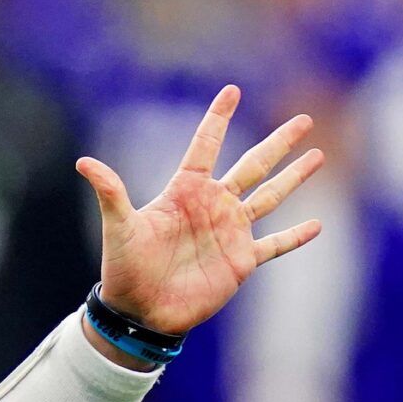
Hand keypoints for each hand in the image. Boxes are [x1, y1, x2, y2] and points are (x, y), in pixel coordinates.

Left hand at [77, 85, 322, 334]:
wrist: (140, 311)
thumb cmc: (125, 267)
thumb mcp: (119, 226)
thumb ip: (110, 192)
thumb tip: (83, 162)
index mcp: (185, 191)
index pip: (206, 145)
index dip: (218, 118)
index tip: (232, 90)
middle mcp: (212, 205)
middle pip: (253, 165)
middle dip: (278, 142)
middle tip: (303, 118)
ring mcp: (230, 232)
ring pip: (271, 197)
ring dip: (295, 177)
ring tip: (318, 154)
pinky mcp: (241, 261)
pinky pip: (275, 244)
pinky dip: (295, 236)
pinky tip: (317, 224)